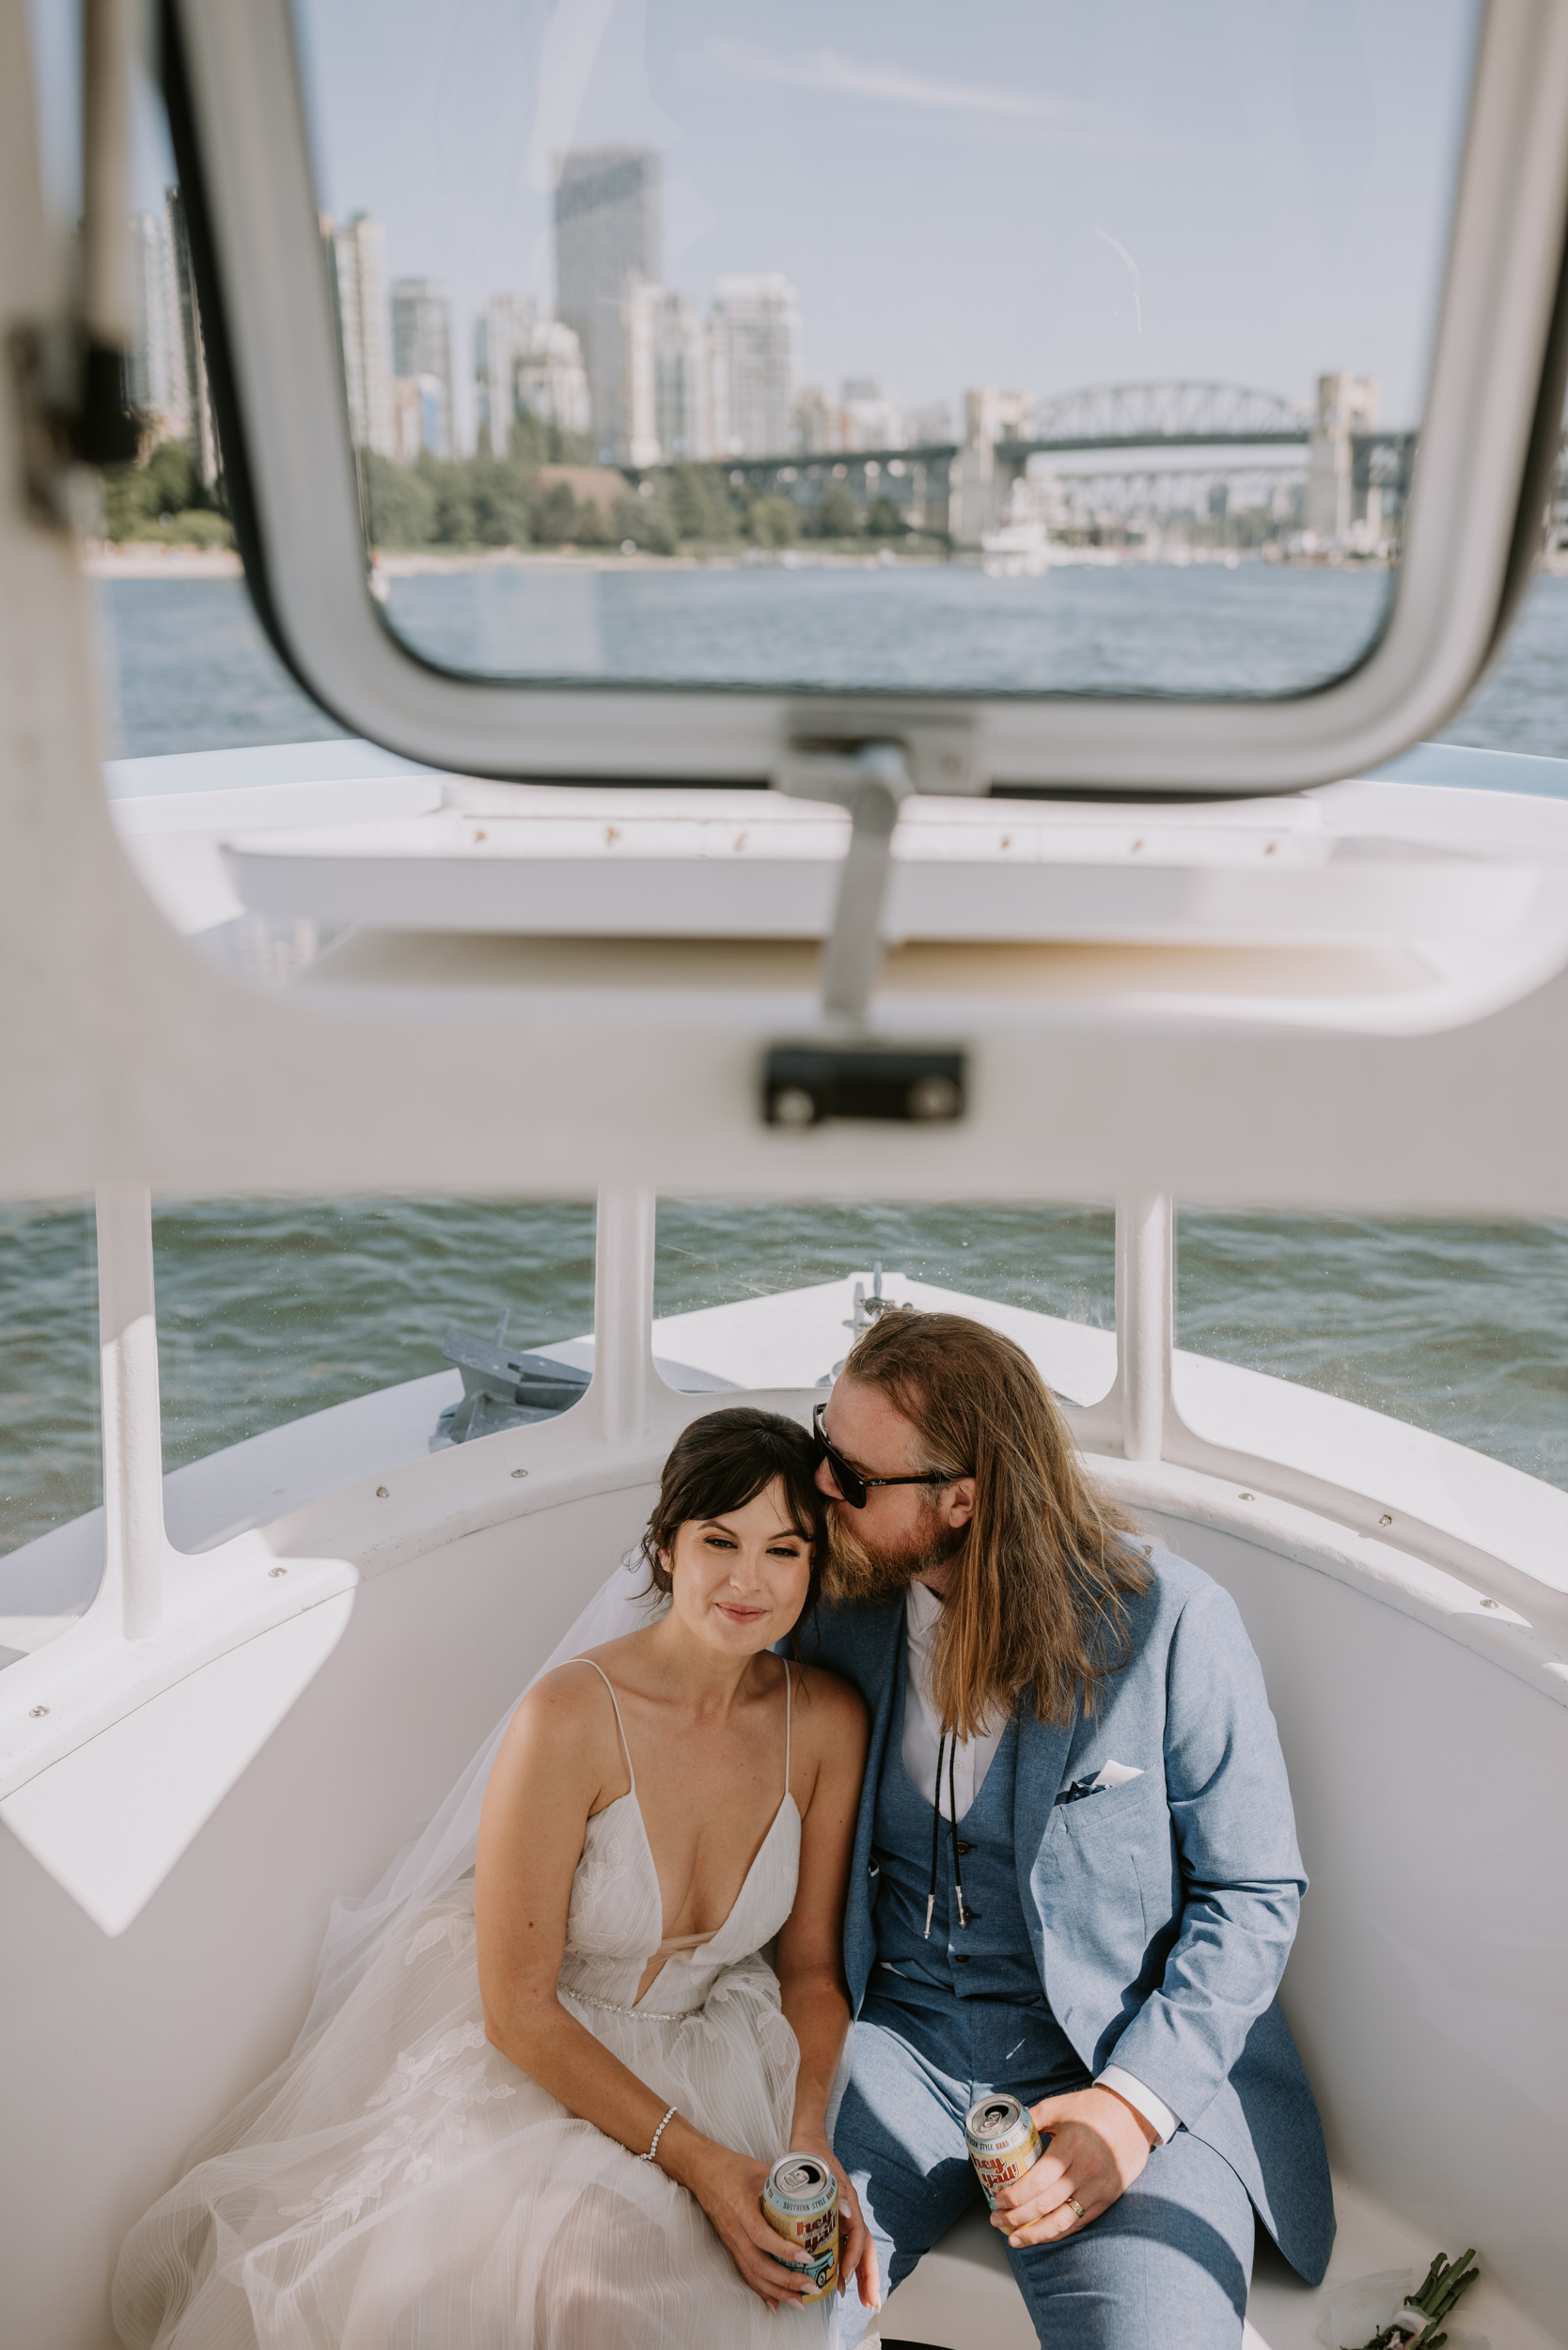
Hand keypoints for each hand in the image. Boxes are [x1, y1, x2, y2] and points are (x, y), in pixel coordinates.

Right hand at [683, 2143, 822, 2311]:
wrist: (702, 2171)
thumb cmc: (732, 2167)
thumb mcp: (760, 2169)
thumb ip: (785, 2183)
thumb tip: (814, 2192)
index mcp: (741, 2209)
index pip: (762, 2236)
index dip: (784, 2250)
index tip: (806, 2258)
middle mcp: (734, 2231)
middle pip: (759, 2264)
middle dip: (786, 2281)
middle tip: (811, 2288)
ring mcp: (731, 2241)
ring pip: (752, 2274)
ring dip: (776, 2291)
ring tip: (799, 2302)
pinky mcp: (730, 2246)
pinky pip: (745, 2273)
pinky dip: (761, 2290)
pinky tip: (775, 2303)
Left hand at [788, 2126, 879, 2312]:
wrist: (806, 2141)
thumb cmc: (811, 2155)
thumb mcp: (821, 2170)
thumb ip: (833, 2187)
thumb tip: (848, 2212)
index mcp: (849, 2203)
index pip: (859, 2237)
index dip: (855, 2259)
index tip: (846, 2277)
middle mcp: (849, 2212)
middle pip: (865, 2249)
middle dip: (869, 2277)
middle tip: (871, 2303)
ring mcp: (843, 2216)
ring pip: (857, 2250)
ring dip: (861, 2275)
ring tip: (861, 2299)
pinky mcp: (833, 2218)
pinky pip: (844, 2245)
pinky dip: (846, 2264)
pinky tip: (840, 2278)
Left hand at [989, 2085, 1155, 2248]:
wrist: (1133, 2116)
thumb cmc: (1092, 2109)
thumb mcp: (1059, 2107)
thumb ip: (1032, 2120)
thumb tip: (1006, 2135)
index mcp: (1070, 2146)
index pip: (1038, 2181)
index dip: (1014, 2195)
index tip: (997, 2199)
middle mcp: (1085, 2171)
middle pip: (1046, 2204)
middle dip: (1016, 2217)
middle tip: (997, 2219)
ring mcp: (1099, 2188)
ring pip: (1063, 2221)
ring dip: (1035, 2234)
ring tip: (1015, 2239)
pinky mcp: (1108, 2199)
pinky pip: (1079, 2222)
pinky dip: (1058, 2232)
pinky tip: (1042, 2234)